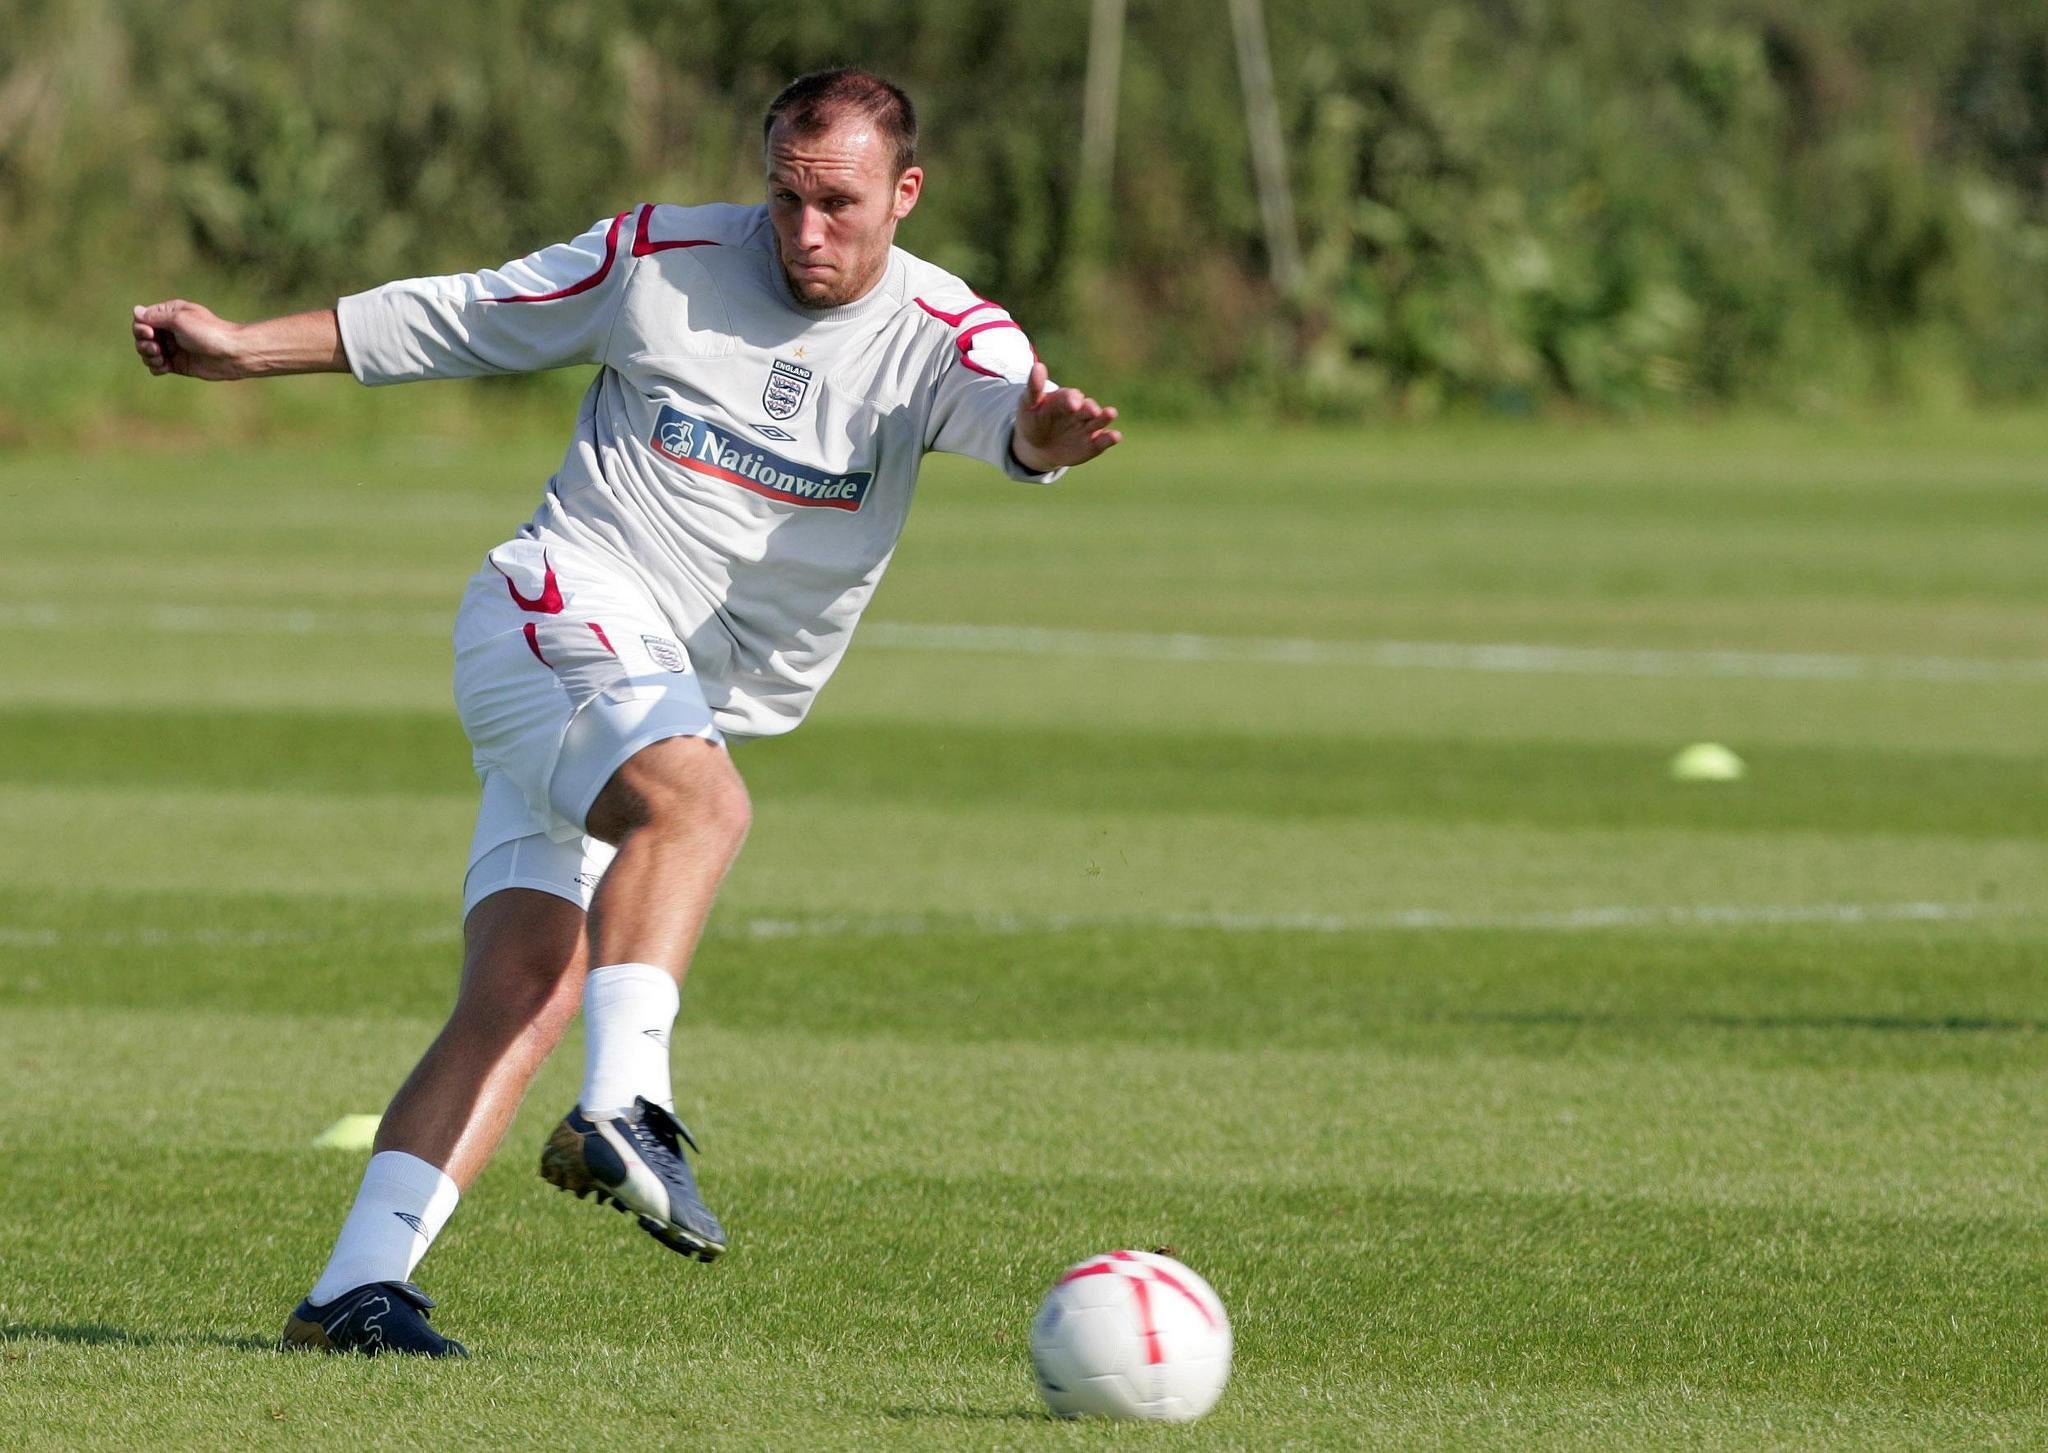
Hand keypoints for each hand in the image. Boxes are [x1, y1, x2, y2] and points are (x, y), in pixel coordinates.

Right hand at [132, 300, 247, 379]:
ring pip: (148, 352)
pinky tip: (164, 367)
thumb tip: (136, 311)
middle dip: (144, 343)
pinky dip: (156, 367)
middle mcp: (170, 330)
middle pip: (142, 337)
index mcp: (170, 314)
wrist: (231, 354)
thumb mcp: (179, 319)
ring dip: (149, 356)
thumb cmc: (208, 332)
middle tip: (156, 348)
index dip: (141, 328)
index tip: (150, 333)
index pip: (143, 319)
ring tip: (161, 358)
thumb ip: (155, 317)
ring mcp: (174, 347)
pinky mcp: (178, 364)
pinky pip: (157, 366)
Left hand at [1011, 360, 1121, 471]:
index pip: (1070, 397)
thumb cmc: (1033, 421)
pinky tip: (1115, 436)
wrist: (1038, 446)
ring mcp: (1089, 427)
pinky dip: (1110, 438)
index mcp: (1065, 399)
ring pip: (1100, 420)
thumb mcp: (1028, 404)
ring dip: (1106, 417)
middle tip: (1091, 410)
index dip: (1071, 399)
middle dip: (1089, 408)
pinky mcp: (1094, 444)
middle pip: (1088, 407)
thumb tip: (1038, 366)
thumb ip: (1034, 388)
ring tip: (1111, 413)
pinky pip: (1103, 440)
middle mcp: (1081, 410)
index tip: (1072, 403)